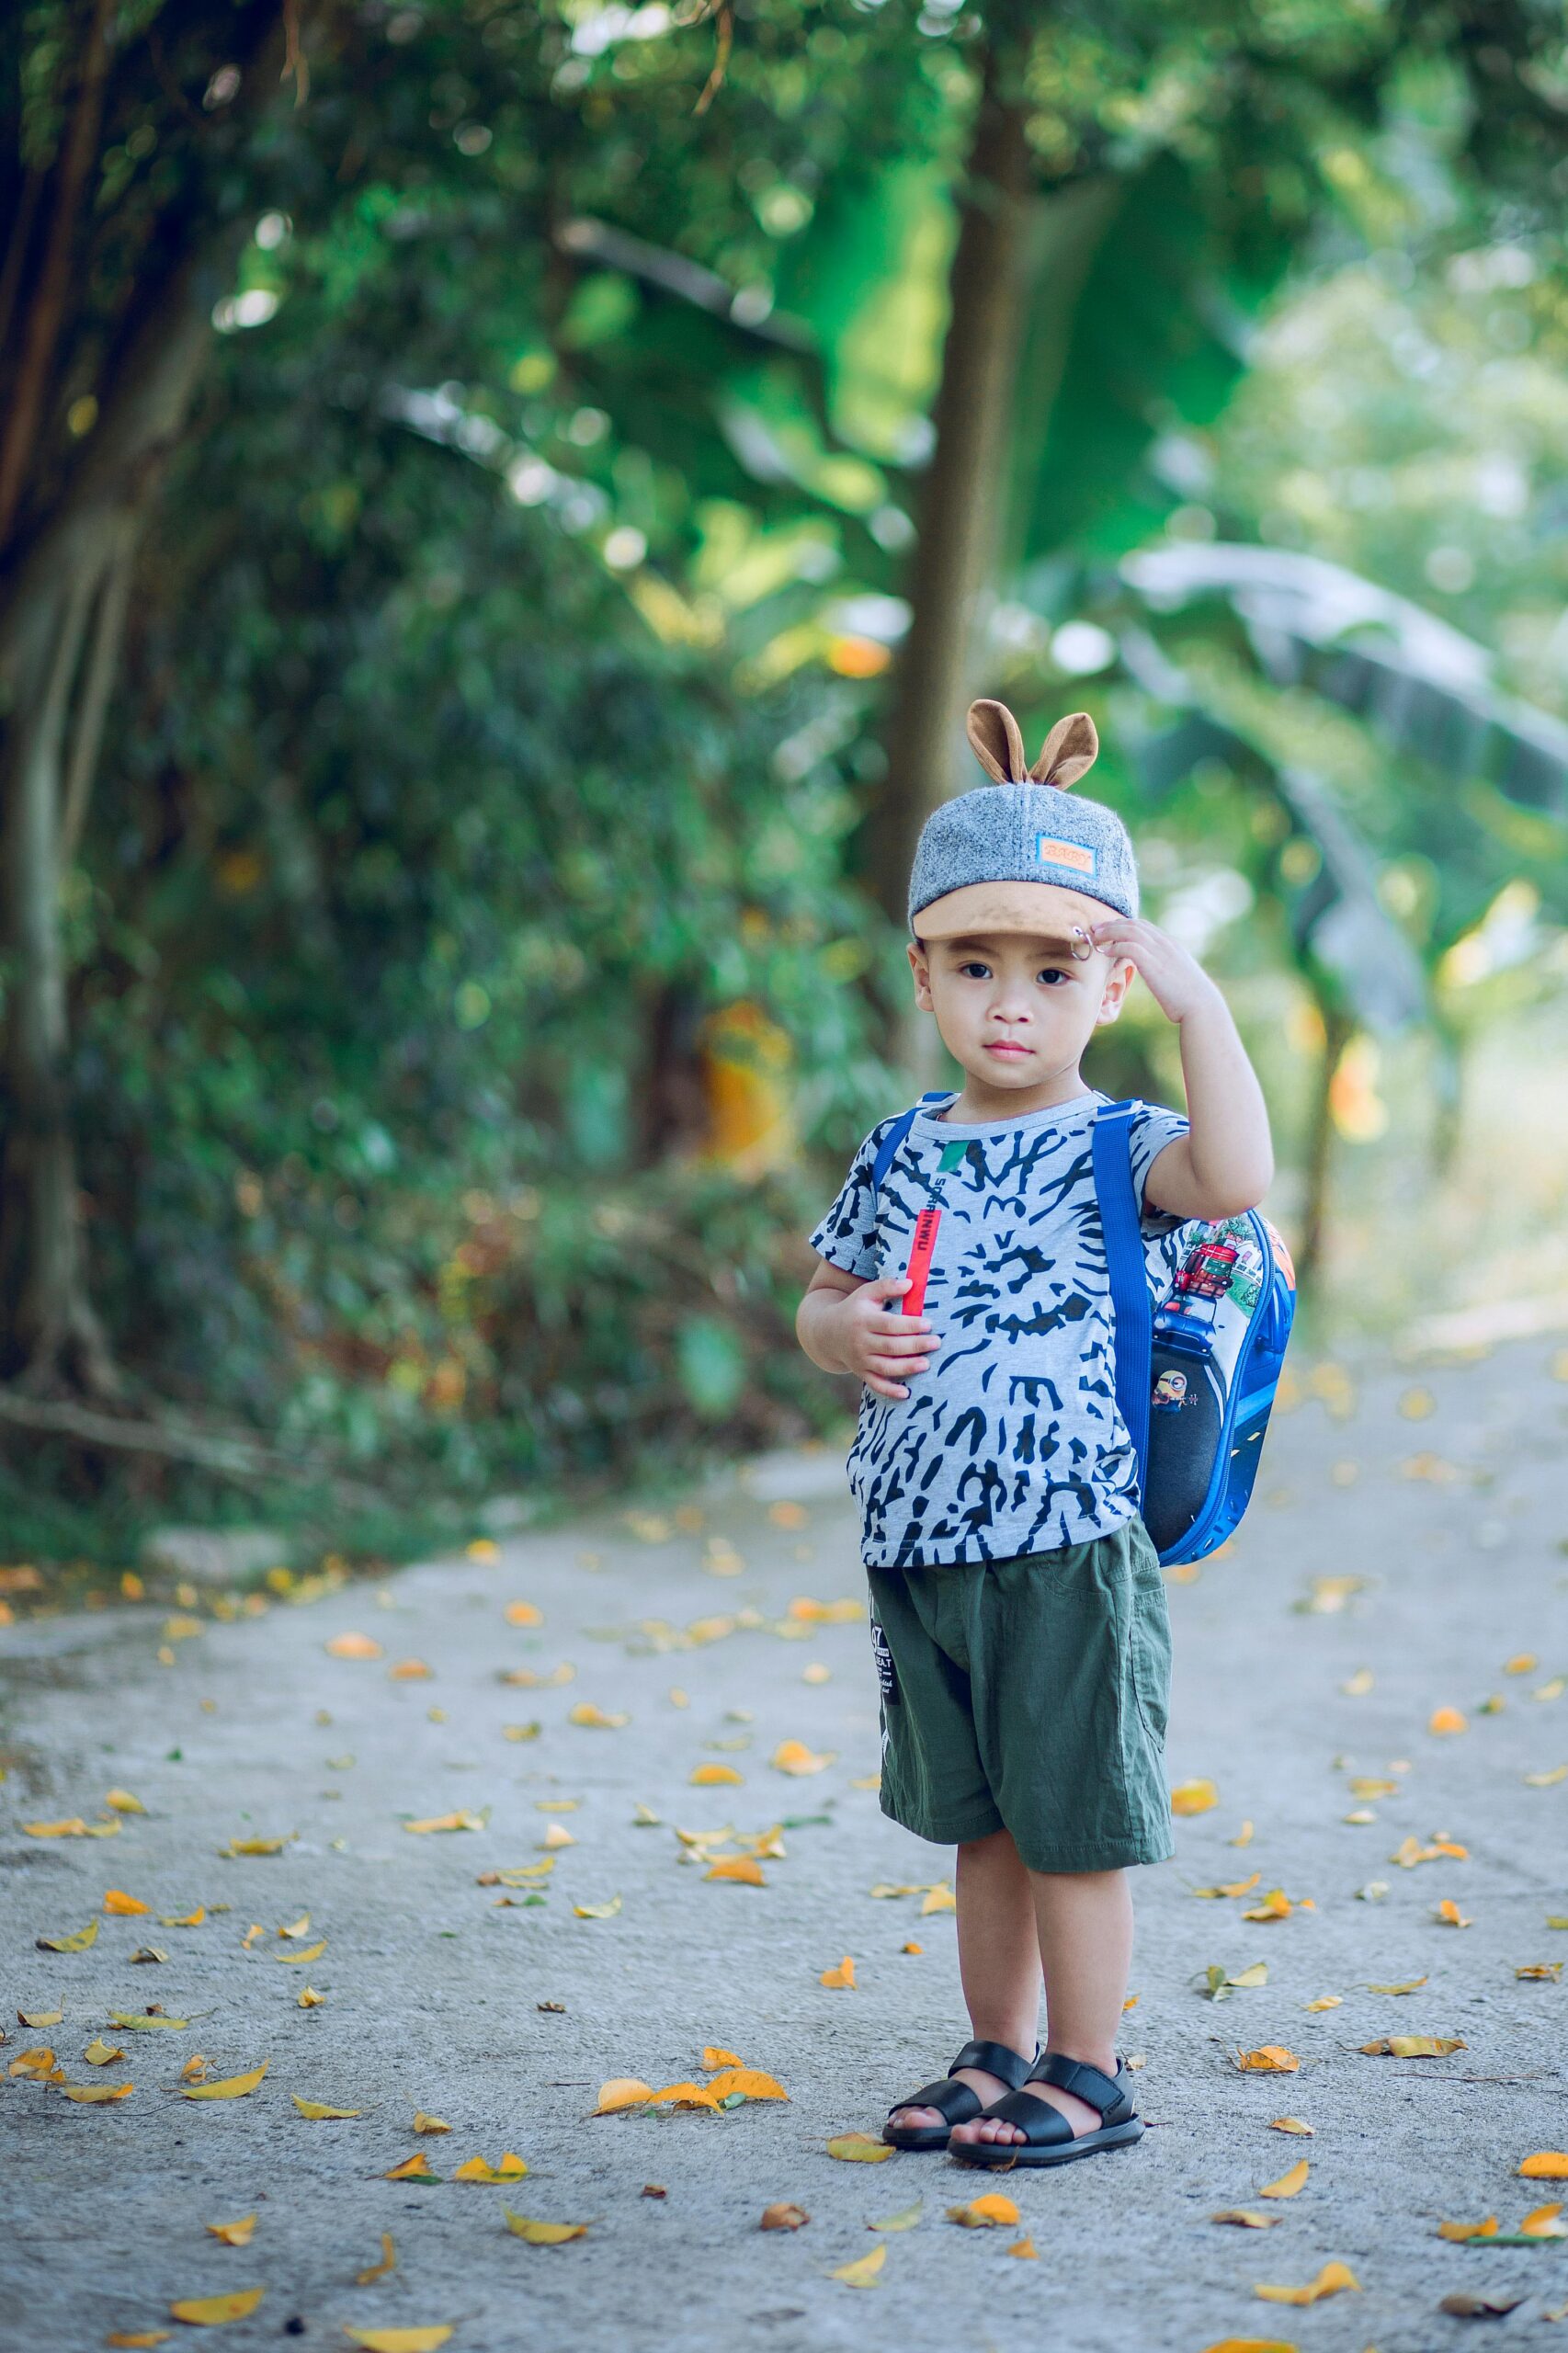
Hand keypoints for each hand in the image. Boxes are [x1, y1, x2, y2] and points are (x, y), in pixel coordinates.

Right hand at [830, 1276, 940, 1402]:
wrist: (827, 1332)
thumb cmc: (855, 1309)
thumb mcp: (866, 1293)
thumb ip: (886, 1286)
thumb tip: (910, 1283)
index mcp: (863, 1320)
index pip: (889, 1324)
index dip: (909, 1325)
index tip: (928, 1324)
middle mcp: (860, 1342)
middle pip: (890, 1346)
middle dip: (914, 1345)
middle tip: (936, 1342)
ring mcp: (860, 1360)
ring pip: (885, 1367)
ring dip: (906, 1367)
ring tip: (927, 1364)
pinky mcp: (861, 1373)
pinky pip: (875, 1384)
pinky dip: (889, 1391)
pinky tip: (906, 1394)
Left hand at [1086, 917, 1221, 1024]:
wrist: (1201, 1006)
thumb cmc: (1189, 999)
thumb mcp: (1177, 977)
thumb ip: (1166, 970)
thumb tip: (1158, 975)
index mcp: (1171, 945)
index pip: (1144, 926)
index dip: (1123, 925)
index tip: (1107, 929)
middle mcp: (1165, 944)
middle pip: (1134, 924)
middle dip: (1112, 924)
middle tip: (1095, 928)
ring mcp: (1160, 952)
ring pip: (1130, 931)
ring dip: (1109, 932)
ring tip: (1095, 936)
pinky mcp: (1153, 963)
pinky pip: (1129, 947)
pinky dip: (1114, 946)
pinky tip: (1105, 951)